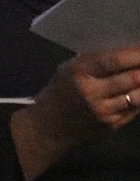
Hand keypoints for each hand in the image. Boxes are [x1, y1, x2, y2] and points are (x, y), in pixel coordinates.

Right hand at [11, 46, 139, 180]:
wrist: (49, 127)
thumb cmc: (58, 92)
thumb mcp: (67, 70)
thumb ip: (92, 63)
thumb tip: (122, 53)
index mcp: (79, 72)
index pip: (113, 60)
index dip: (134, 55)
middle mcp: (92, 92)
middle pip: (131, 79)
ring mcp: (104, 111)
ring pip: (137, 97)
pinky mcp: (112, 125)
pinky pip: (134, 110)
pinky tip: (139, 93)